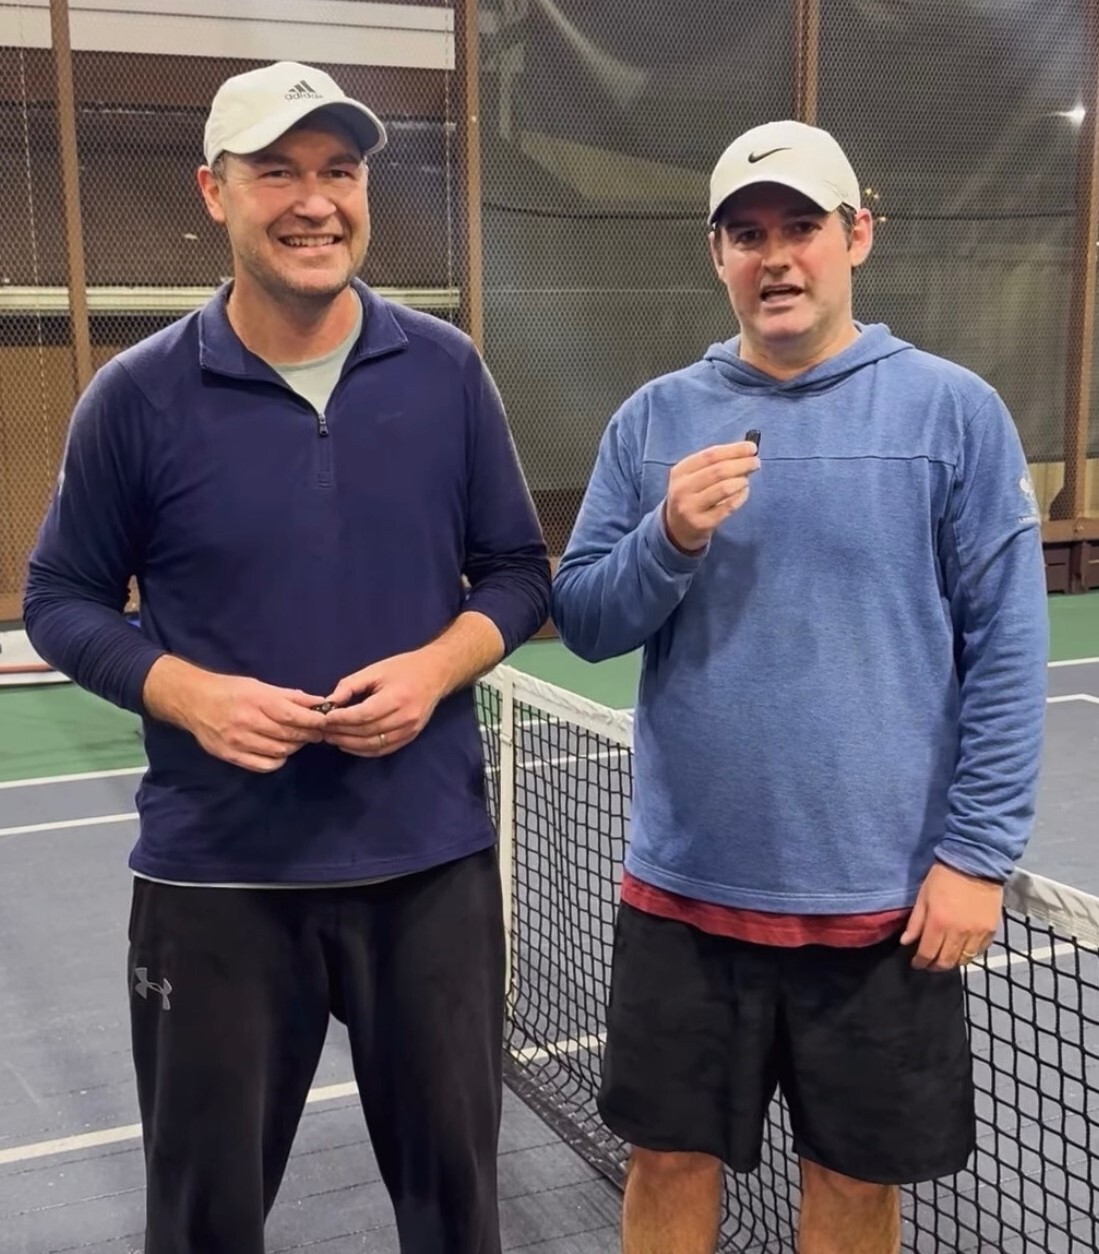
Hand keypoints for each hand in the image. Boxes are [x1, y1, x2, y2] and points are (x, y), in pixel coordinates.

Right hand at [143, 657, 328, 772]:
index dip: (314, 722)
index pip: (294, 717)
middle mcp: (248, 722)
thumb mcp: (260, 686)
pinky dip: (278, 760)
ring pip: (280, 752)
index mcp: (257, 701)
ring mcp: (239, 741)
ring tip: (296, 739)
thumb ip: (289, 696)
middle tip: (316, 732)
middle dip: (308, 735)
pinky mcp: (231, 756)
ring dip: (294, 747)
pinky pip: (264, 765)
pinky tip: (279, 751)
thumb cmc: (231, 690)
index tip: (326, 722)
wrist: (193, 701)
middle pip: (289, 736)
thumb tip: (318, 702)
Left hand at [319, 651, 447, 757]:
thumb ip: (351, 685)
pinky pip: (383, 749)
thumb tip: (329, 702)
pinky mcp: (410, 737)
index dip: (342, 718)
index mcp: (396, 697)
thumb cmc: (403, 668)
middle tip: (322, 730)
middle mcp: (405, 717)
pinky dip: (363, 751)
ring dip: (349, 744)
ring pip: (373, 744)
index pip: (363, 714)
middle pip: (367, 732)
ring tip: (331, 738)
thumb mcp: (375, 670)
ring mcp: (409, 730)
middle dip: (341, 732)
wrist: (435, 673)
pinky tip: (348, 745)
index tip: (324, 717)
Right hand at [663, 441, 760, 552]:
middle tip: (756, 463)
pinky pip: (729, 506)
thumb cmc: (692, 495)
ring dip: (741, 481)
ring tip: (746, 480)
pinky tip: (744, 492)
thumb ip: (715, 463)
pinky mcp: (702, 523)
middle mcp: (682, 489)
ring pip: (724, 488)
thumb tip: (746, 452)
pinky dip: (741, 497)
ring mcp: (690, 508)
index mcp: (680, 472)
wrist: (678, 528)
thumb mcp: (694, 476)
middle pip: (718, 470)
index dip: (734, 450)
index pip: (710, 455)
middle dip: (742, 464)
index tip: (752, 448)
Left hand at [901, 862, 1001, 970]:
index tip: (916, 963)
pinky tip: (962, 950)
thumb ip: (915, 922)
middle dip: (935, 966)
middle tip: (929, 963)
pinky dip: (969, 954)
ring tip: (945, 958)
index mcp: (938, 924)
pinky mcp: (991, 931)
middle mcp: (959, 933)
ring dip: (952, 962)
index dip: (920, 962)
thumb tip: (906, 942)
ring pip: (964, 960)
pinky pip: (979, 951)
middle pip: (946, 962)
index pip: (928, 954)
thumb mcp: (923, 896)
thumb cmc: (943, 877)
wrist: (975, 864)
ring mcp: (977, 934)